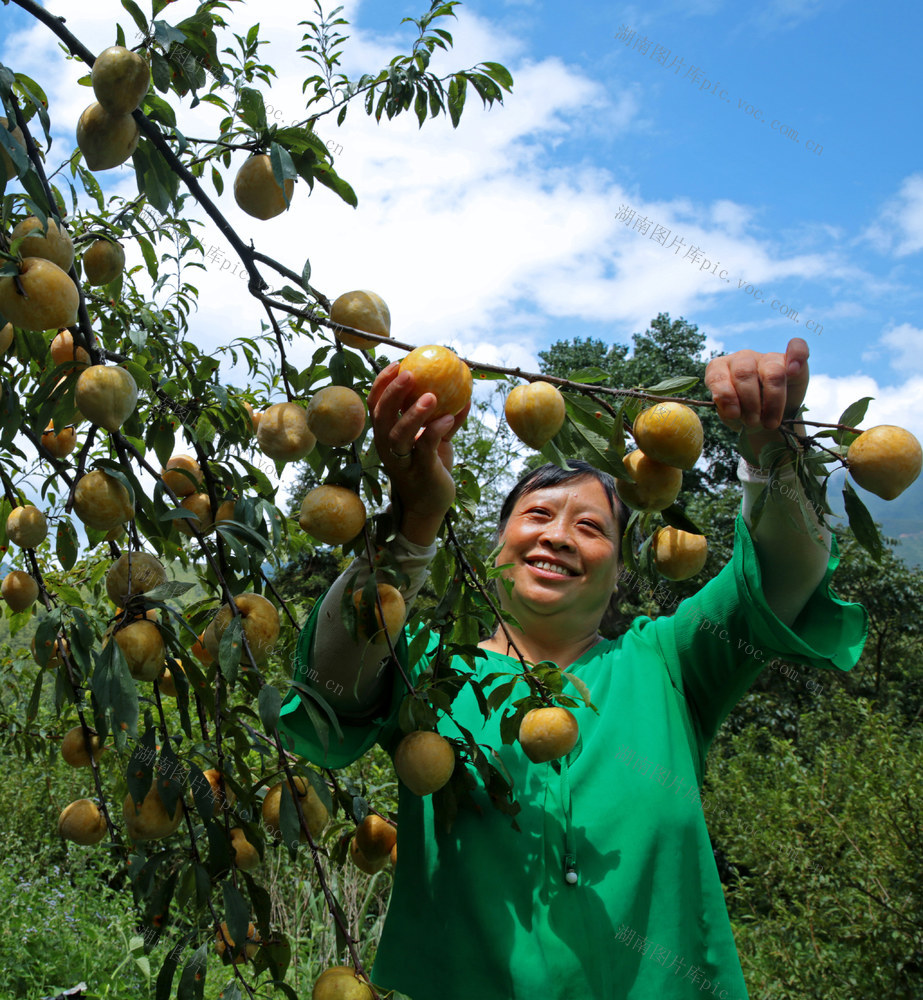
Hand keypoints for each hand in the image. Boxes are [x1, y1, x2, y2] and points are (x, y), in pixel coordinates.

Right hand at [367, 363, 469, 543]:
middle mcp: (388, 448)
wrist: (430, 506)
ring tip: (431, 396)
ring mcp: (402, 461)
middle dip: (392, 392)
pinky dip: (436, 431)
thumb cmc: (429, 468)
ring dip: (413, 414)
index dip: (382, 383)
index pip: (375, 404)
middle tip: (410, 374)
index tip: (398, 364)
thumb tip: (463, 393)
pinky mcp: (420, 472)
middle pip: (381, 416)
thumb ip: (443, 419)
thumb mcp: (435, 440)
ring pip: (399, 435)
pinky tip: (450, 417)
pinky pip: (425, 448)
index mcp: (386, 435)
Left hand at [704, 338, 808, 464]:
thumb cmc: (743, 414)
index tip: (734, 414)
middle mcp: (742, 359)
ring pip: (772, 373)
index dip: (726, 396)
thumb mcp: (730, 416)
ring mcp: (766, 357)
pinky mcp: (789, 360)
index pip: (718, 376)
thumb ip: (726, 410)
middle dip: (749, 403)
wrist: (767, 420)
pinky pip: (798, 347)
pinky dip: (797, 356)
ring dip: (772, 402)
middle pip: (744, 374)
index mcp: (719, 369)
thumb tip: (732, 410)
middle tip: (753, 422)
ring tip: (770, 423)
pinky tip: (793, 371)